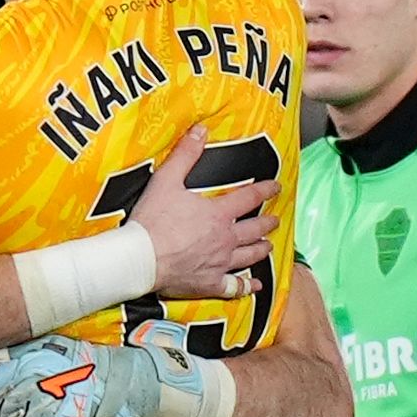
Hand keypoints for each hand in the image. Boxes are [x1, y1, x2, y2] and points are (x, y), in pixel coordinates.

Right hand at [131, 126, 275, 301]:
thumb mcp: (166, 181)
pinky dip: (247, 286)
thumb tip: (201, 129)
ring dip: (261, 249)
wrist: (140, 259)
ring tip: (268, 245)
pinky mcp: (211, 283)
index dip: (265, 189)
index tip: (276, 186)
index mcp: (218, 213)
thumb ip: (186, 155)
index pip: (249, 197)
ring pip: (250, 256)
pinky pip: (235, 286)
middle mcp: (226, 238)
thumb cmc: (152, 221)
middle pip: (255, 229)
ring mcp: (220, 263)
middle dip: (267, 222)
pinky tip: (256, 285)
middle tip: (275, 220)